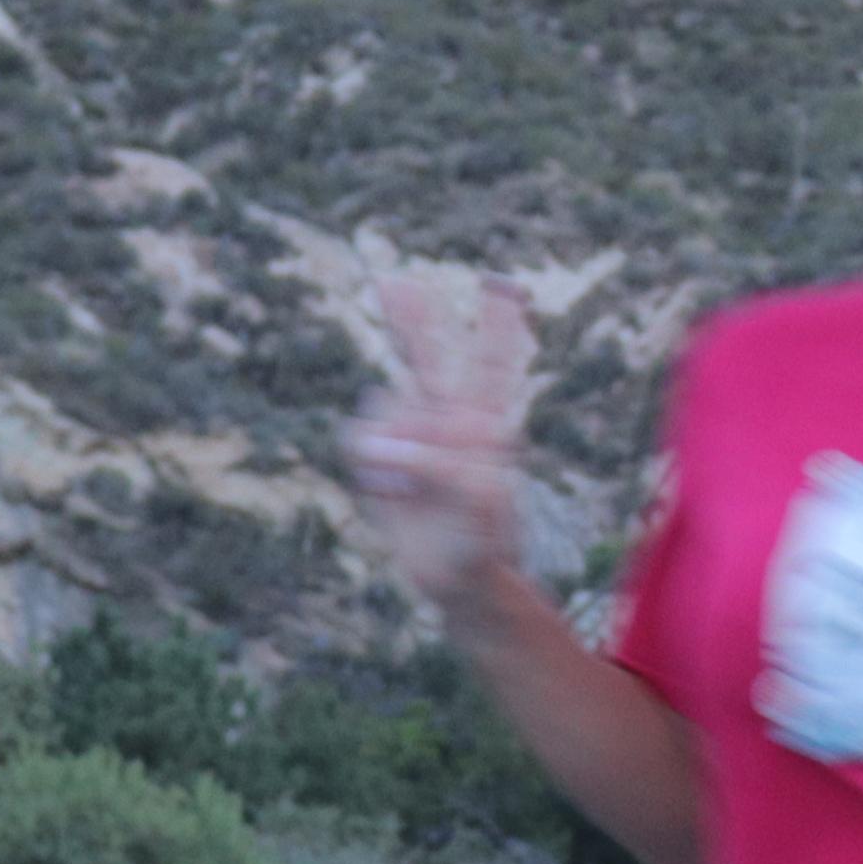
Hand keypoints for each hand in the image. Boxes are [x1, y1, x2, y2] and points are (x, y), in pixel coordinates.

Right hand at [347, 267, 537, 606]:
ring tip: (411, 484)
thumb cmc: (483, 538)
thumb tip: (379, 441)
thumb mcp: (474, 499)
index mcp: (487, 421)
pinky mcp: (380, 460)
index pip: (493, 363)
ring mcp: (413, 437)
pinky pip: (359, 440)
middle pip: (428, 357)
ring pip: (385, 404)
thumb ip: (434, 460)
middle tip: (390, 282)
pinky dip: (368, 464)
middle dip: (410, 321)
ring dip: (390, 440)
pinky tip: (390, 491)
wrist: (459, 581)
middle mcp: (449, 418)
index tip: (502, 285)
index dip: (496, 324)